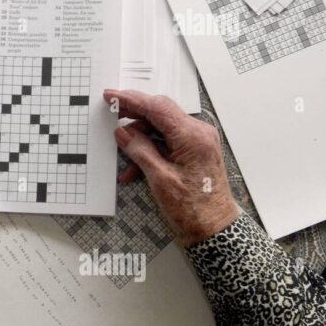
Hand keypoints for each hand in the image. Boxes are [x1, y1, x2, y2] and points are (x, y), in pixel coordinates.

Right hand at [103, 90, 237, 246]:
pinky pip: (167, 141)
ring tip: (126, 162)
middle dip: (133, 117)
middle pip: (159, 114)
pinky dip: (150, 150)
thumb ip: (140, 150)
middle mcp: (198, 134)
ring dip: (140, 141)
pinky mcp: (194, 151)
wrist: (214, 230)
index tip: (111, 96)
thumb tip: (123, 133)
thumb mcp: (159, 179)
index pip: (157, 107)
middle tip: (111, 116)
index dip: (131, 99)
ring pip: (160, 128)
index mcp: (192, 137)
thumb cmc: (193, 209)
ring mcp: (197, 142)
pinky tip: (136, 169)